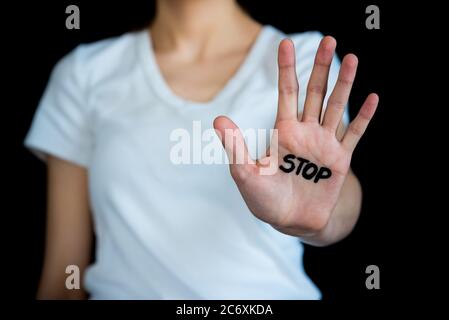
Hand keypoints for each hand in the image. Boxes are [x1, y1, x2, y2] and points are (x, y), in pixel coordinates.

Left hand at [213, 36, 378, 237]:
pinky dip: (363, 117)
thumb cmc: (265, 199)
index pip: (287, 93)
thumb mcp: (246, 173)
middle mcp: (306, 132)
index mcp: (284, 131)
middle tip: (329, 40)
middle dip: (322, 67)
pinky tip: (373, 98)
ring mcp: (324, 144)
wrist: (291, 222)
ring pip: (337, 107)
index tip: (286, 44)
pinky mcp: (340, 160)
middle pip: (316, 93)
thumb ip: (235, 147)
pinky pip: (354, 134)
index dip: (287, 69)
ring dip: (345, 84)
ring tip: (352, 58)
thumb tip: (218, 119)